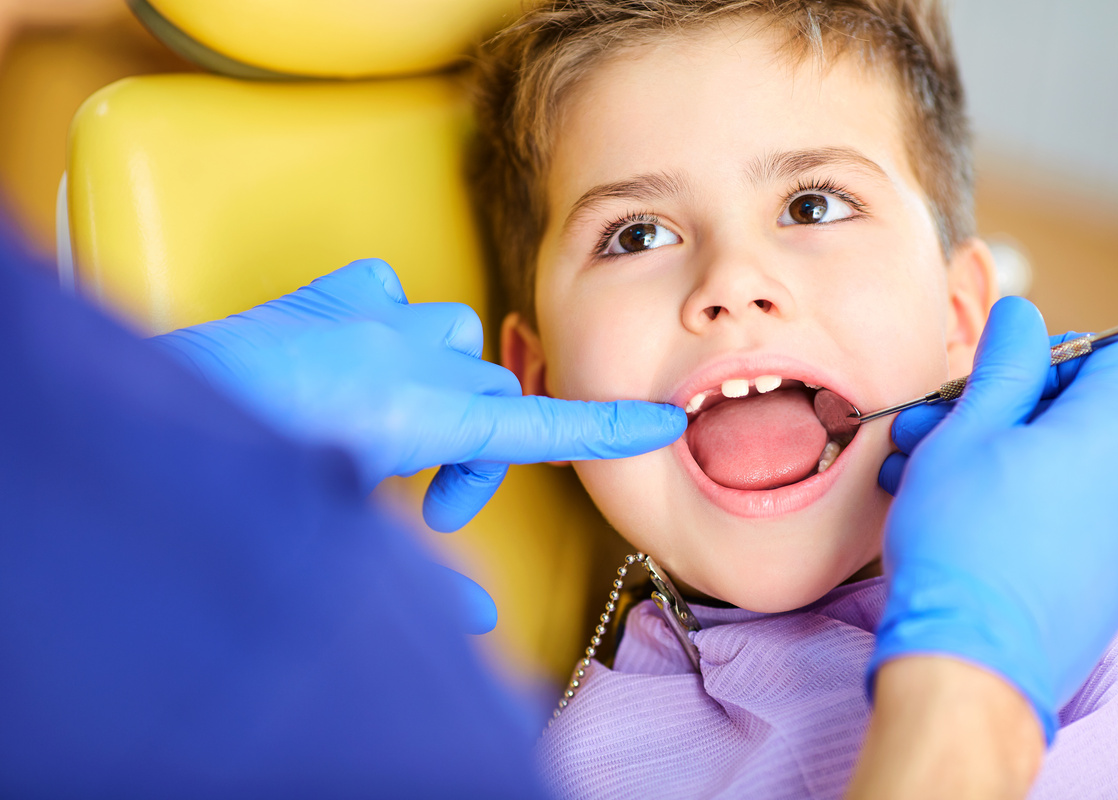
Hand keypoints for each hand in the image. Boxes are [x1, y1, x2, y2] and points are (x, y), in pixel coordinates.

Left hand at [153, 259, 685, 531]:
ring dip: (449, 380)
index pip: (536, 426)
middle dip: (482, 452)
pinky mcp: (333, 296)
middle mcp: (411, 355)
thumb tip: (478, 624)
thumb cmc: (256, 464)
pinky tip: (364, 350)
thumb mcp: (350, 530)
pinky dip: (394, 321)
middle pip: (497, 393)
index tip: (661, 422)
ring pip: (456, 333)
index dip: (604, 429)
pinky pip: (392, 293)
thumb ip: (423, 579)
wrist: (171, 408)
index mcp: (425, 415)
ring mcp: (371, 317)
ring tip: (401, 429)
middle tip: (437, 508)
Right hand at [869, 296, 1117, 740]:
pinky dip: (1027, 513)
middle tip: (932, 429)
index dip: (1055, 356)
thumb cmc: (959, 539)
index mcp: (1107, 434)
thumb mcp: (966, 433)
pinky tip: (962, 526)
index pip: (1116, 358)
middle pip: (1082, 421)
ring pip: (1069, 476)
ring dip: (1002, 465)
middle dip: (1004, 416)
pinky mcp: (1114, 588)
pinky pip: (1075, 526)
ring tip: (924, 481)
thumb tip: (1026, 315)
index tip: (1001, 378)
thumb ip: (1004, 366)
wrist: (970, 659)